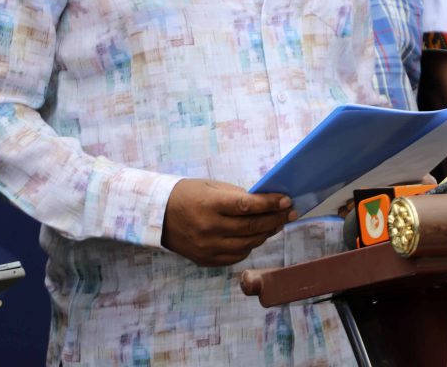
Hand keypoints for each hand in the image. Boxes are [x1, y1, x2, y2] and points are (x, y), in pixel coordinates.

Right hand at [161, 179, 295, 267]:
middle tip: (289, 213)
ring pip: (248, 244)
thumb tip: (265, 202)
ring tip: (276, 224)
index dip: (270, 204)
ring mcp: (208, 247)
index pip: (247, 206)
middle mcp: (209, 228)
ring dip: (266, 233)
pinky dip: (250, 246)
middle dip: (275, 218)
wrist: (157, 215)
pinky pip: (237, 256)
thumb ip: (236, 195)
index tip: (286, 200)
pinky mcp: (206, 260)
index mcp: (210, 205)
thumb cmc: (186, 195)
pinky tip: (256, 236)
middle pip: (251, 227)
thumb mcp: (210, 186)